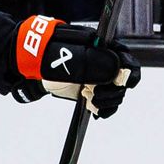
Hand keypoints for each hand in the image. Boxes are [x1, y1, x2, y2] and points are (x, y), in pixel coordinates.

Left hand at [12, 16, 140, 118]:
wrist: (33, 62)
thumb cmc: (52, 52)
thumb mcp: (73, 53)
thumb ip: (95, 60)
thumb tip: (114, 70)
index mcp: (106, 50)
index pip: (129, 62)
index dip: (130, 74)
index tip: (122, 83)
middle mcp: (106, 65)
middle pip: (124, 82)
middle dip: (115, 91)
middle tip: (97, 95)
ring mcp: (99, 79)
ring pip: (116, 94)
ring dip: (109, 102)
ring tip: (94, 103)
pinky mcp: (91, 91)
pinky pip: (105, 103)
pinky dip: (104, 110)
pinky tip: (97, 113)